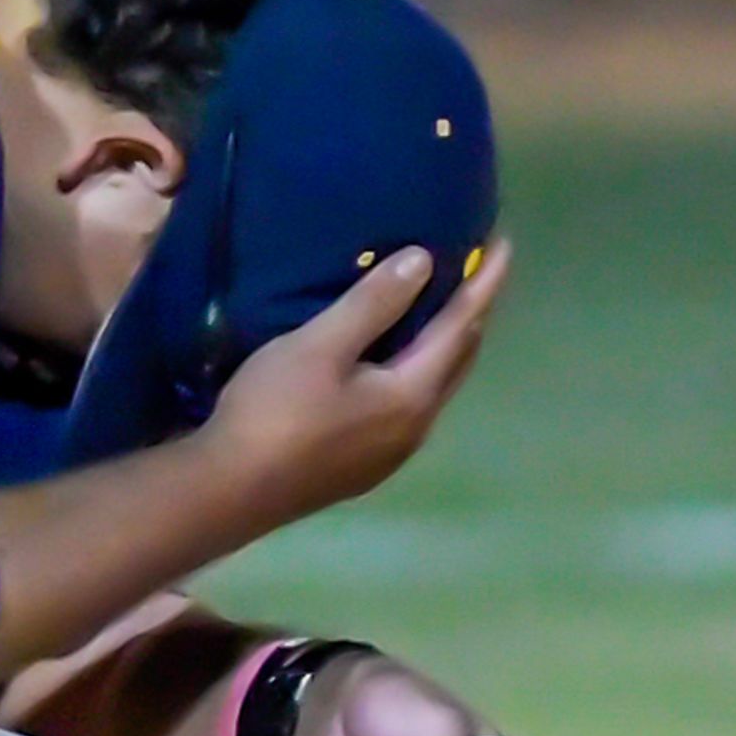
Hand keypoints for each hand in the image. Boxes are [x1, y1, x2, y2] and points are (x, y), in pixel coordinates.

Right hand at [195, 239, 511, 533]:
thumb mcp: (321, 344)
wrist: (230, 491)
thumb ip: (375, 303)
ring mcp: (389, 454)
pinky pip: (408, 405)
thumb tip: (425, 262)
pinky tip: (396, 362)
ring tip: (442, 310)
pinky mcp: (362, 466)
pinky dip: (417, 370)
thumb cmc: (274, 411)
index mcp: (412, 395)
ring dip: (444, 346)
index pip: (460, 327)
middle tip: (478, 274)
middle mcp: (414, 428)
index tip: (505, 244)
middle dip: (470, 316)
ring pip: (433, 387)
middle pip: (456, 361)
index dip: (483, 284)